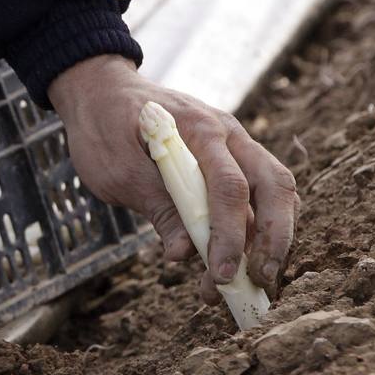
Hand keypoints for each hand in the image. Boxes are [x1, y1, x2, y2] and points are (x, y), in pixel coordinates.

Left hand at [48, 55, 297, 304]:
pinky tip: (244, 258)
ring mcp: (234, 144)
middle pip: (273, 185)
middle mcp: (227, 133)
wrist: (101, 91)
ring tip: (249, 283)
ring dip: (269, 238)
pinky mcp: (230, 158)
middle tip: (258, 282)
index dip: (229, 235)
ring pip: (274, 190)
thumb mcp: (116, 171)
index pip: (228, 186)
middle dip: (273, 239)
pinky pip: (257, 193)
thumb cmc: (104, 128)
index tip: (220, 275)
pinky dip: (258, 226)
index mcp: (197, 129)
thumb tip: (184, 253)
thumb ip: (156, 207)